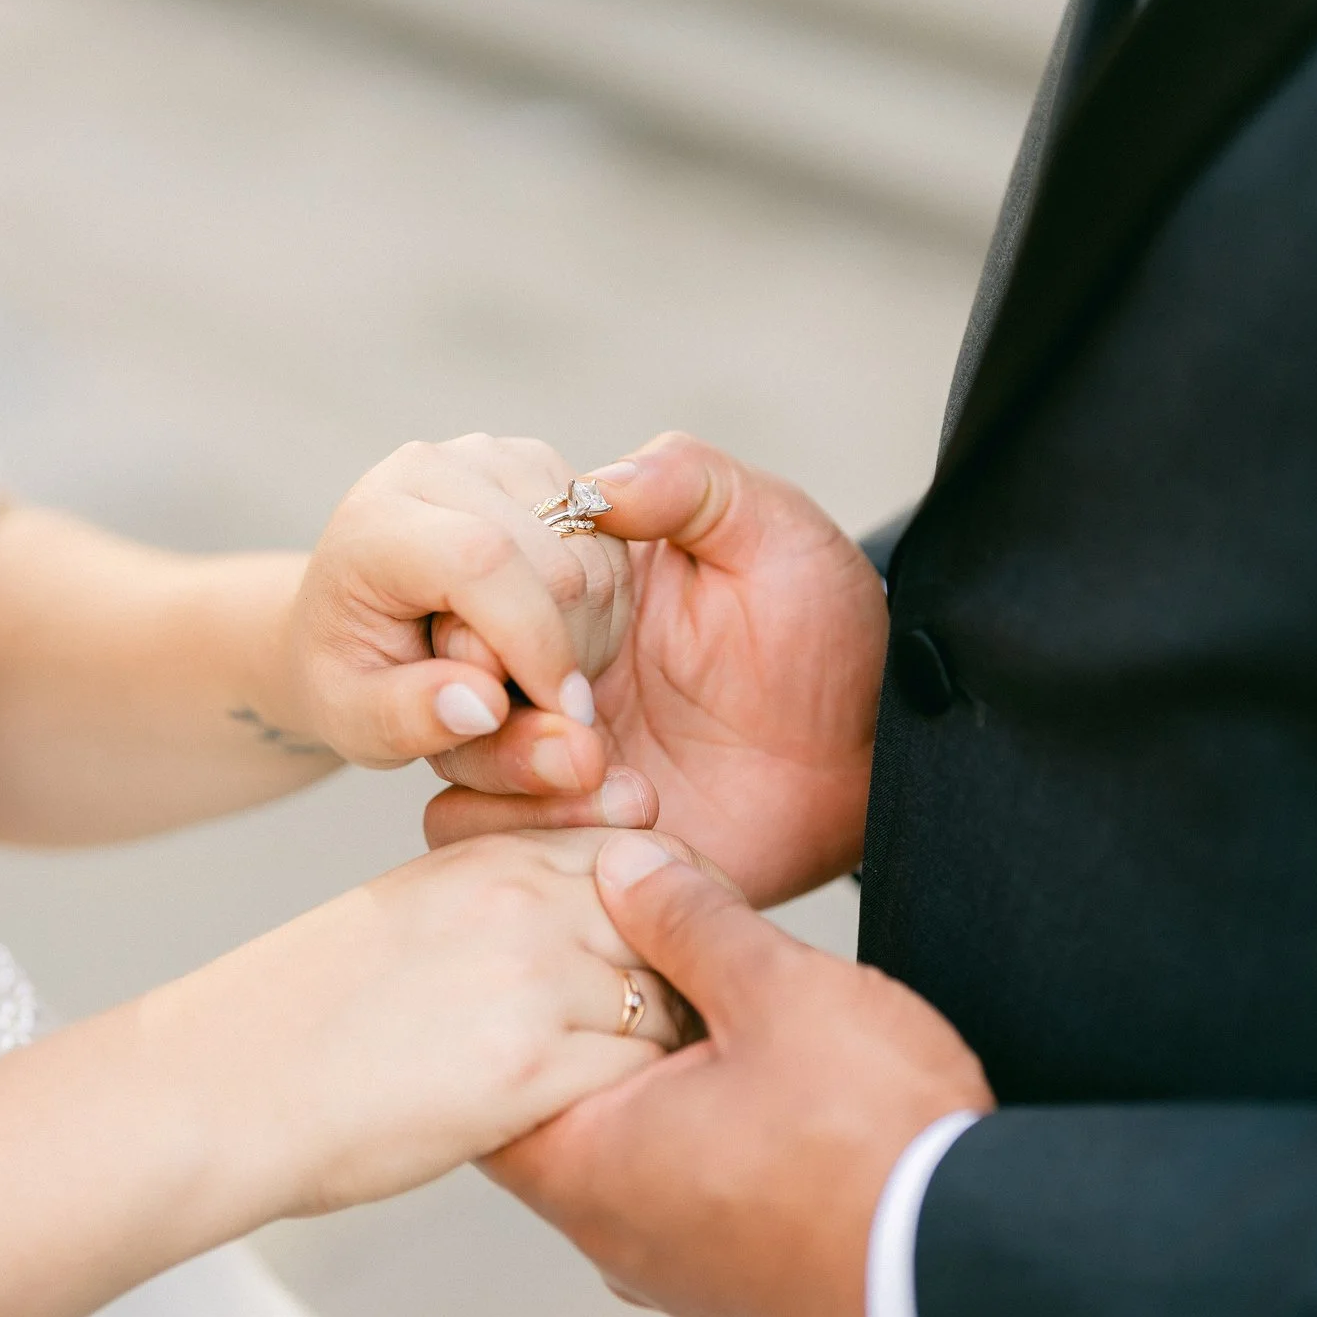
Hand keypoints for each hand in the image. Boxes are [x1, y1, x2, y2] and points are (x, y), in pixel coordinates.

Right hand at [164, 828, 684, 1219]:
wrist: (225, 1085)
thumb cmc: (300, 1014)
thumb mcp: (410, 911)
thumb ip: (503, 905)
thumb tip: (584, 934)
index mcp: (492, 857)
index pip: (640, 855)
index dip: (672, 910)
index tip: (671, 956)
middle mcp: (523, 902)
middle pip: (674, 922)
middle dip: (687, 975)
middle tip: (675, 1027)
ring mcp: (532, 980)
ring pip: (668, 1002)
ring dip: (663, 1045)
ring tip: (630, 1082)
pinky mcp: (529, 1067)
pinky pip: (638, 1074)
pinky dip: (635, 1102)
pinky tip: (596, 1121)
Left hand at [280, 435, 633, 772]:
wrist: (351, 618)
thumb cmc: (353, 675)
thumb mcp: (359, 723)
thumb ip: (414, 720)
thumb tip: (486, 706)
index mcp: (374, 523)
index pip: (481, 562)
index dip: (534, 643)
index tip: (564, 715)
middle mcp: (434, 468)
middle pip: (555, 567)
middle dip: (558, 654)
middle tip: (510, 695)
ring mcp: (495, 455)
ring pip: (596, 559)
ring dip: (584, 637)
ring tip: (517, 664)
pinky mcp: (539, 463)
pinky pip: (612, 545)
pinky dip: (598, 607)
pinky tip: (544, 630)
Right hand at [425, 434, 888, 903]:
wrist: (872, 756)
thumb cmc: (829, 633)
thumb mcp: (772, 530)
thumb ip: (688, 480)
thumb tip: (594, 483)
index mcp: (572, 584)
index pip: (470, 579)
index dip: (492, 606)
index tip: (561, 634)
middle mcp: (542, 661)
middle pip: (443, 670)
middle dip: (496, 698)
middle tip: (586, 717)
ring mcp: (547, 748)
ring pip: (455, 757)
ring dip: (522, 770)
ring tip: (621, 777)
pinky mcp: (563, 828)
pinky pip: (479, 836)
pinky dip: (539, 832)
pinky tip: (636, 817)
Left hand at [484, 834, 990, 1316]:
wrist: (974, 1255)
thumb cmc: (875, 1147)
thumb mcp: (778, 989)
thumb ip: (689, 921)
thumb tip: (629, 869)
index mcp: (595, 1170)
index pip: (491, 1088)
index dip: (516, 1004)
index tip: (545, 952)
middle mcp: (618, 1235)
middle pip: (561, 1115)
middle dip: (598, 1037)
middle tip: (637, 968)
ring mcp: (676, 1269)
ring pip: (629, 1155)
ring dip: (660, 1087)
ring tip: (714, 1022)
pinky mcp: (736, 1282)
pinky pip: (688, 1194)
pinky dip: (704, 1138)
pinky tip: (760, 1089)